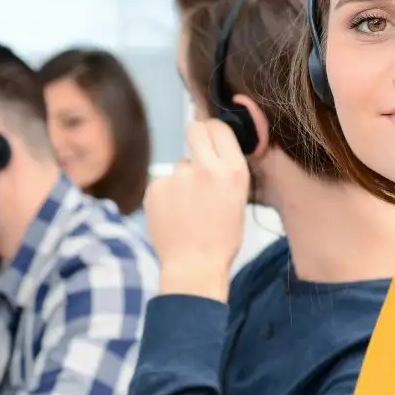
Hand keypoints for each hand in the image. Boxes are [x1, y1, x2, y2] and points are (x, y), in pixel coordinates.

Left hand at [143, 120, 249, 299]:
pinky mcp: (156, 186)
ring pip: (179, 164)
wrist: (194, 267)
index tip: (209, 140)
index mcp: (233, 170)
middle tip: (195, 162)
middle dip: (194, 139)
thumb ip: (225, 171)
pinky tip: (173, 215)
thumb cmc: (222, 239)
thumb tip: (211, 148)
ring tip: (186, 208)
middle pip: (194, 129)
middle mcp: (207, 167)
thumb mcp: (238, 199)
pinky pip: (163, 181)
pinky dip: (166, 195)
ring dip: (181, 179)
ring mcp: (179, 176)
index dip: (212, 133)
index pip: (219, 127)